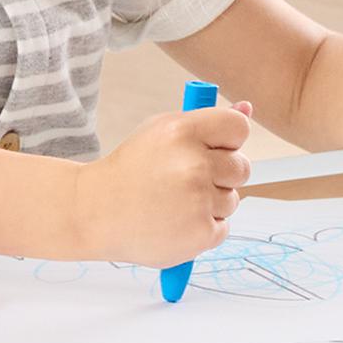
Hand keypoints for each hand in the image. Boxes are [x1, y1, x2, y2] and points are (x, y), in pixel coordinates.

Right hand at [72, 98, 253, 265]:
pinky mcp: (199, 234)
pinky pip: (223, 228)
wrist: (94, 212)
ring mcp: (198, 201)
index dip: (230, 141)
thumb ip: (206, 124)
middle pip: (242, 167)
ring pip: (232, 200)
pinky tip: (175, 223)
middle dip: (222, 175)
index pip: (239, 127)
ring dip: (211, 204)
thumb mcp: (161, 132)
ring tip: (174, 204)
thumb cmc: (131, 170)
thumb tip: (248, 108)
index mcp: (183, 132)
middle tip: (187, 181)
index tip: (215, 149)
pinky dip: (204, 229)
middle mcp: (193, 165)